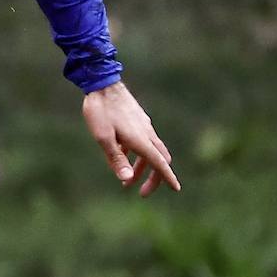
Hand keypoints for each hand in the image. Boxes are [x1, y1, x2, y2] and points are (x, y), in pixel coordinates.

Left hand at [82, 81, 179, 197]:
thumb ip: (116, 158)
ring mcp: (143, 125)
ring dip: (141, 168)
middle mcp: (146, 133)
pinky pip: (143, 141)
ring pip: (150, 151)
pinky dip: (136, 154)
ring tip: (126, 181)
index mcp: (140, 139)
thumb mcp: (103, 137)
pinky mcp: (137, 120)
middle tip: (141, 193)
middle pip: (159, 159)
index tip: (176, 189)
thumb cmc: (99, 110)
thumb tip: (127, 179)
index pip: (159, 163)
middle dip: (154, 178)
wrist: (101, 82)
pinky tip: (121, 155)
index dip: (167, 177)